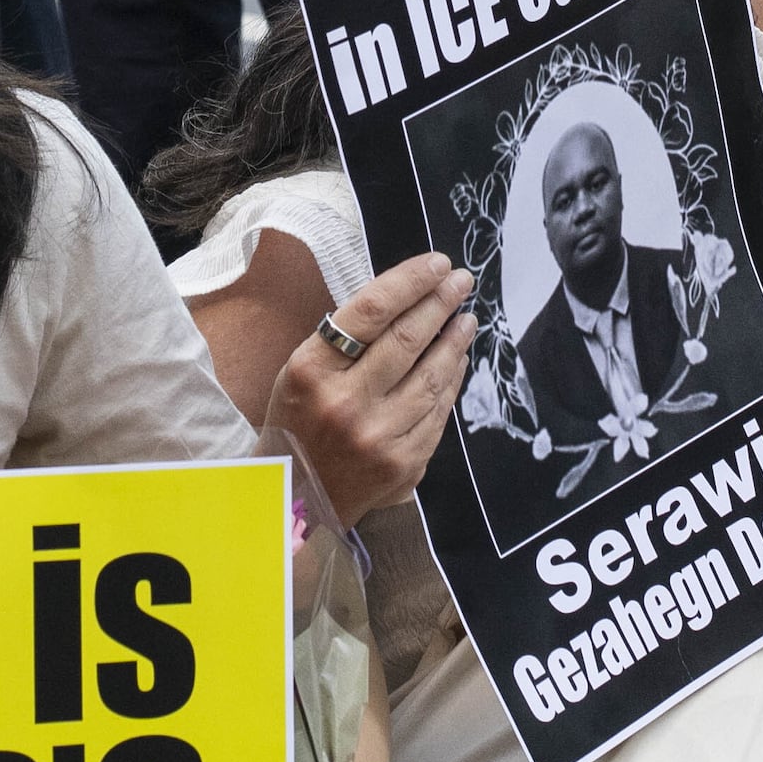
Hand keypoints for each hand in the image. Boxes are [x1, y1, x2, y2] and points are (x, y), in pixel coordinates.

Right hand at [269, 252, 481, 521]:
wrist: (296, 498)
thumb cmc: (299, 423)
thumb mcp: (302, 372)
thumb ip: (347, 339)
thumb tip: (408, 296)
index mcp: (312, 370)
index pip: (371, 309)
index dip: (411, 280)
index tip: (437, 263)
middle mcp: (345, 403)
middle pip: (408, 338)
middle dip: (441, 302)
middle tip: (461, 281)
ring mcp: (377, 436)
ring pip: (432, 375)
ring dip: (455, 340)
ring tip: (466, 318)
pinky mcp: (403, 463)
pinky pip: (438, 411)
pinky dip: (452, 380)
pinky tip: (457, 360)